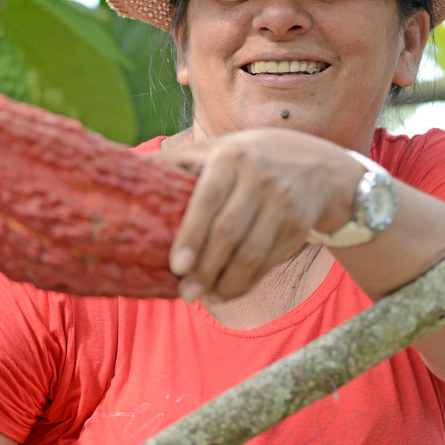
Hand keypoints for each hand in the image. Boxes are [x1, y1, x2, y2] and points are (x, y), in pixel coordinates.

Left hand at [154, 129, 356, 301]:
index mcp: (231, 156)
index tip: (174, 266)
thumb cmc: (250, 157)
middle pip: (228, 233)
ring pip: (251, 254)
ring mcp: (283, 203)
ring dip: (225, 282)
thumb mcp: (218, 148)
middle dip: (204, 268)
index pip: (207, 200)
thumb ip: (179, 160)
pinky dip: (246, 282)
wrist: (318, 166)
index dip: (190, 236)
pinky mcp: (298, 226)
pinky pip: (268, 262)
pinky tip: (227, 291)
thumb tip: (126, 166)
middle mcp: (260, 177)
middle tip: (184, 292)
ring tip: (204, 296)